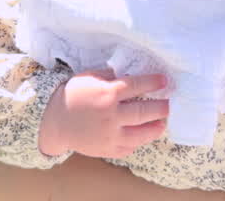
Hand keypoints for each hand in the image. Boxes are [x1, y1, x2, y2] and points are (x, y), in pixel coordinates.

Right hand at [38, 70, 168, 158]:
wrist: (55, 122)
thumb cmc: (73, 95)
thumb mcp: (89, 77)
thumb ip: (110, 76)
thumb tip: (129, 74)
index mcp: (107, 94)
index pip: (138, 86)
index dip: (154, 82)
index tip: (164, 81)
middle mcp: (111, 115)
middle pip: (144, 112)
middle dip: (161, 107)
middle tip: (168, 104)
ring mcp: (111, 135)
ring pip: (142, 134)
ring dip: (156, 127)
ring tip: (162, 122)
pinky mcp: (109, 149)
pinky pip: (130, 146)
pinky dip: (139, 140)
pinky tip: (144, 134)